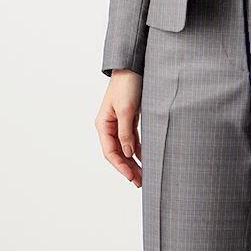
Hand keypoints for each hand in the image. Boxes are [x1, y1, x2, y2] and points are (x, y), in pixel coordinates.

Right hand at [95, 70, 143, 186]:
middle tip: (141, 182)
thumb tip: (128, 154)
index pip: (110, 152)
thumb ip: (126, 133)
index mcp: (103, 125)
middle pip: (118, 153)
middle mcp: (109, 126)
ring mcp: (120, 123)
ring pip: (126, 148)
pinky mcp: (129, 120)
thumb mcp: (126, 110)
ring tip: (145, 175)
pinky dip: (139, 150)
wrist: (133, 67)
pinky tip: (146, 159)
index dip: (121, 167)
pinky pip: (133, 140)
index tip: (132, 177)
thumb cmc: (127, 85)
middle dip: (128, 168)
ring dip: (134, 162)